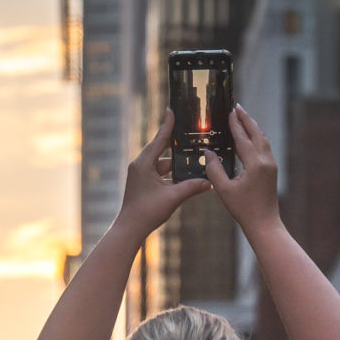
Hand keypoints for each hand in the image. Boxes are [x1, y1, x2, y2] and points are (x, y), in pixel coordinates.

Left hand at [117, 109, 210, 236]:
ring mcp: (141, 176)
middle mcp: (140, 166)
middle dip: (179, 149)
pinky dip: (172, 177)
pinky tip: (186, 180)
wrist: (130, 229)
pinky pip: (160, 176)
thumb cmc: (147, 212)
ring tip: (195, 164)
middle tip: (193, 141)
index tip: (171, 110)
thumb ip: (192, 187)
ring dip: (177, 167)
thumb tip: (210, 182)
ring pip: (163, 166)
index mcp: (144, 164)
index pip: (159, 139)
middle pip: (163, 152)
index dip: (167, 125)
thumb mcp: (173, 197)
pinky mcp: (143, 185)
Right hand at [204, 104, 279, 232]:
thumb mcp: (224, 190)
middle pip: (256, 134)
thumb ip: (214, 169)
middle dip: (247, 120)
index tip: (230, 112)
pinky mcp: (272, 171)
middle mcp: (266, 162)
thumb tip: (208, 152)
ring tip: (243, 119)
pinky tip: (250, 139)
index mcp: (255, 164)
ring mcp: (271, 166)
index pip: (243, 139)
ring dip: (253, 128)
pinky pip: (264, 148)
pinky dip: (256, 139)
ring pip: (262, 140)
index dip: (236, 125)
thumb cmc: (244, 210)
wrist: (264, 224)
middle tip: (237, 108)